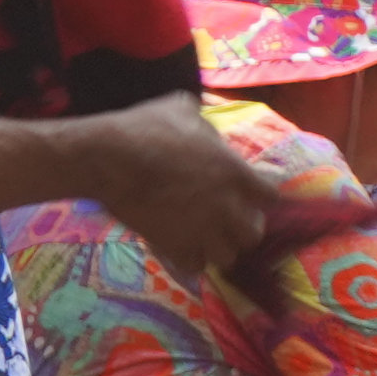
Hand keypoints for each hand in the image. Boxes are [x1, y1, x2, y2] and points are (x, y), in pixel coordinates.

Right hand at [84, 93, 278, 281]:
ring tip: (201, 239)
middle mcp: (228, 207)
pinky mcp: (176, 246)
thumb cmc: (144, 129)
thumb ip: (202, 124)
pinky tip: (178, 247)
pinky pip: (195, 267)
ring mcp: (203, 230)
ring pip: (227, 256)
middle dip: (240, 228)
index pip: (270, 196)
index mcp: (235, 173)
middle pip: (253, 233)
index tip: (245, 194)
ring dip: (216, 248)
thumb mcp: (179, 108)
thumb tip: (206, 129)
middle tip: (223, 221)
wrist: (106, 158)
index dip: (258, 195)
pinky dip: (189, 259)